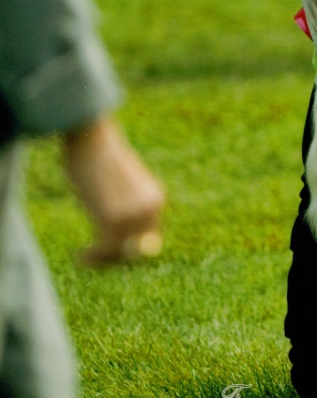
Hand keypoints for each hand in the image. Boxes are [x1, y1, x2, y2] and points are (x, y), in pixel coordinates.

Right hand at [63, 117, 164, 266]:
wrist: (92, 139)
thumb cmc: (99, 156)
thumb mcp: (120, 181)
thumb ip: (125, 202)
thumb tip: (121, 226)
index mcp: (155, 198)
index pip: (149, 234)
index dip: (130, 246)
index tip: (110, 249)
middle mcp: (150, 208)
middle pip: (137, 247)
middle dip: (116, 255)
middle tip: (95, 256)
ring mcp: (134, 215)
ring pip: (120, 250)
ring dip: (102, 257)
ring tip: (85, 257)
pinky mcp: (114, 220)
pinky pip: (106, 249)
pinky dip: (93, 257)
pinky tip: (81, 257)